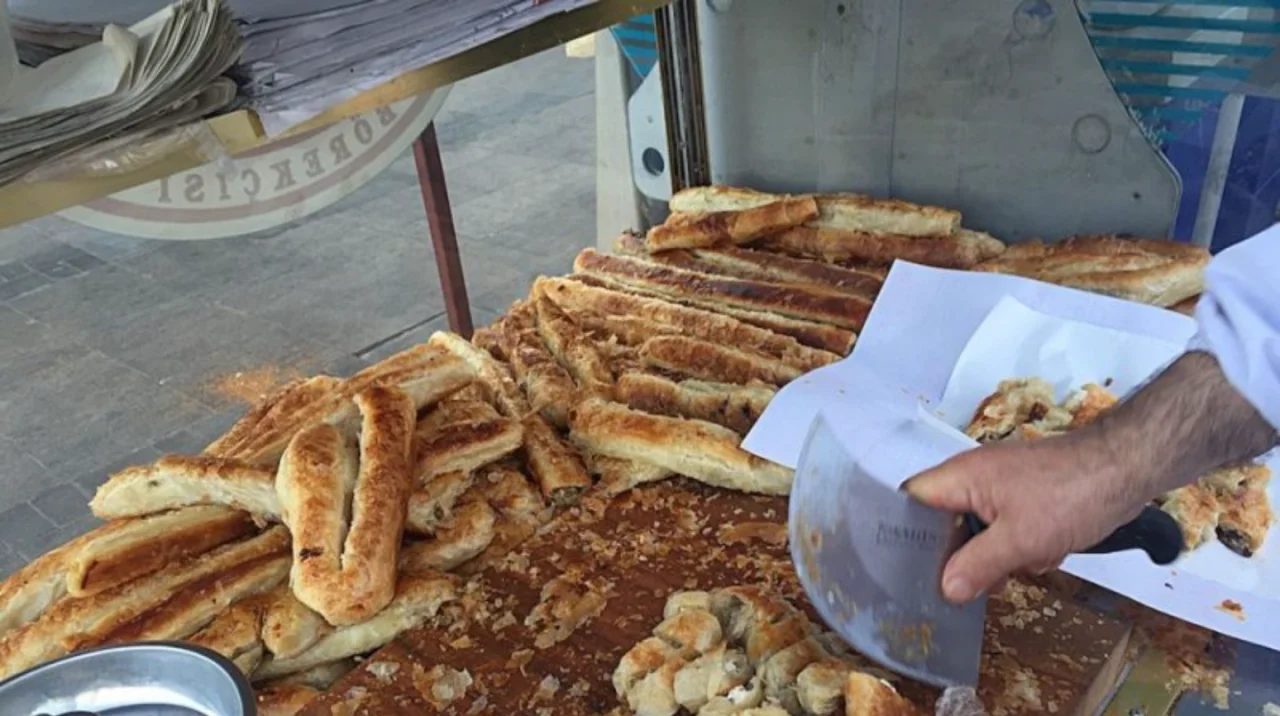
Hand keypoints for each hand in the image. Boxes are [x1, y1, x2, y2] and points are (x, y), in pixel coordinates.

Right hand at [905, 433, 1142, 602]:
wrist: (1127, 468)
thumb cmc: (1073, 493)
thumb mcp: (1020, 540)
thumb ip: (977, 566)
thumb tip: (946, 589)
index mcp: (960, 477)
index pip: (909, 503)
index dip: (905, 536)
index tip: (912, 570)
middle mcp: (973, 476)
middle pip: (944, 523)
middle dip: (966, 555)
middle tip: (983, 578)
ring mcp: (1000, 484)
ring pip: (979, 529)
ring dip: (1001, 553)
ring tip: (1026, 560)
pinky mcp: (1024, 493)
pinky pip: (1006, 526)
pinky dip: (1023, 544)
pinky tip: (1046, 550)